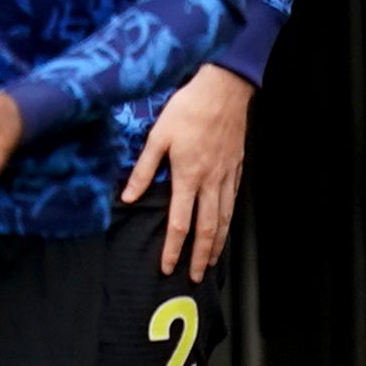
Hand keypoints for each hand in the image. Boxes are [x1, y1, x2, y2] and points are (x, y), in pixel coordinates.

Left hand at [120, 64, 252, 278]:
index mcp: (188, 176)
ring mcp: (227, 175)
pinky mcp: (237, 167)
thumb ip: (144, 169)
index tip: (167, 266)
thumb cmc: (188, 108)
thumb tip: (128, 196)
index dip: (173, 248)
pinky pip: (233, 200)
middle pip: (207, 228)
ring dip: (218, 243)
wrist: (224, 89)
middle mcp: (210, 181)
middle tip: (195, 276)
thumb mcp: (158, 135)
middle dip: (200, 256)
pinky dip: (229, 219)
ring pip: (224, 217)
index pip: (179, 223)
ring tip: (211, 261)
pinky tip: (226, 226)